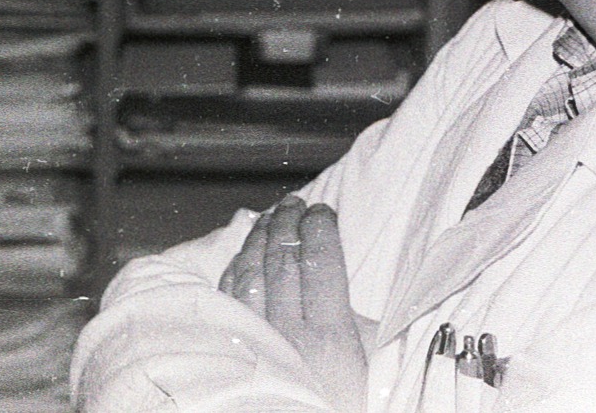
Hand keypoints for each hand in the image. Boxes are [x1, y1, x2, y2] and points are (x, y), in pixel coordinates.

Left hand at [220, 195, 368, 412]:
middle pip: (283, 260)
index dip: (320, 228)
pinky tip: (242, 256)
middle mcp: (287, 334)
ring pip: (251, 274)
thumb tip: (357, 301)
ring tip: (269, 218)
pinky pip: (228, 299)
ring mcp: (254, 342)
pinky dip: (236, 270)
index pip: (320, 262)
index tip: (323, 211)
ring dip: (260, 239)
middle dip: (288, 223)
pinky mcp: (231, 353)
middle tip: (294, 203)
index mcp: (329, 337)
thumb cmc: (340, 408)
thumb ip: (361, 331)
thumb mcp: (366, 371)